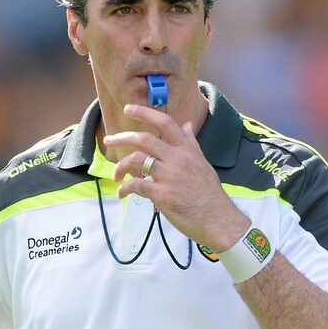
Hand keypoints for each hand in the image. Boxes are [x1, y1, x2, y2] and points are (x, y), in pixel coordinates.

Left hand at [104, 104, 248, 252]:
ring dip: (120, 166)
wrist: (218, 219)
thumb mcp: (202, 163)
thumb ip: (191, 144)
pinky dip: (125, 188)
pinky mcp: (162, 195)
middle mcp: (178, 159)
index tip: (129, 109)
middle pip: (144, 140)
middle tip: (109, 140)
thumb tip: (187, 126)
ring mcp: (169, 176)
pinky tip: (122, 192)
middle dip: (122, 138)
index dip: (145, 113)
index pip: (165, 123)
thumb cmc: (210, 194)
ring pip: (136, 161)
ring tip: (116, 176)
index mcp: (187, 149)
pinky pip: (136, 185)